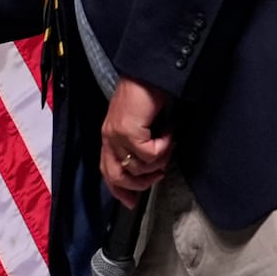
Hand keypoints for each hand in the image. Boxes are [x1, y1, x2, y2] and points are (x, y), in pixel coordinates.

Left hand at [100, 76, 173, 206]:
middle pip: (117, 177)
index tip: (132, 203)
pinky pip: (150, 153)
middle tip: (160, 173)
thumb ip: (140, 144)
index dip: (119, 191)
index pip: (107, 172)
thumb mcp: (141, 124)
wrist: (150, 72)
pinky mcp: (129, 130)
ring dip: (160, 160)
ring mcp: (117, 134)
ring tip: (169, 143)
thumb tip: (152, 168)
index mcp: (110, 136)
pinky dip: (165, 146)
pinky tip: (169, 132)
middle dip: (141, 183)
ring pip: (138, 167)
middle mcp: (109, 137)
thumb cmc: (149, 94)